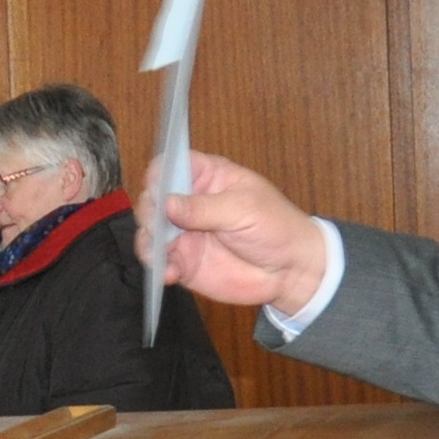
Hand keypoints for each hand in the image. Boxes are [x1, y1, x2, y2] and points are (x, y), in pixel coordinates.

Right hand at [152, 150, 331, 317]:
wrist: (290, 269)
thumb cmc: (276, 227)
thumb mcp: (243, 209)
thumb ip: (203, 208)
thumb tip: (167, 204)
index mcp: (206, 177)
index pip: (169, 165)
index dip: (158, 175)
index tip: (158, 190)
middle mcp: (189, 203)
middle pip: (152, 199)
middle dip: (149, 212)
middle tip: (158, 226)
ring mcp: (184, 233)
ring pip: (149, 232)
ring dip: (149, 242)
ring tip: (161, 254)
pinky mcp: (184, 261)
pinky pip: (160, 263)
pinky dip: (159, 268)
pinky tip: (170, 273)